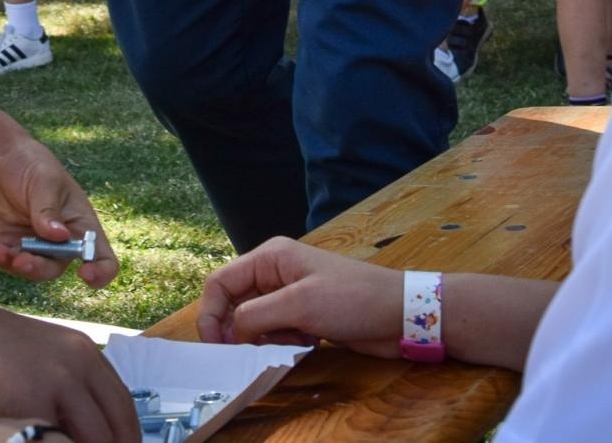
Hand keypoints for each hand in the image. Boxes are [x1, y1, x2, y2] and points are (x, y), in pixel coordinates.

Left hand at [0, 139, 117, 287]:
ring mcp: (29, 248)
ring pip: (26, 269)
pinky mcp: (3, 247)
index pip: (101, 258)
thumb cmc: (32, 166)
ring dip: (13, 265)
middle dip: (39, 268)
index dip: (100, 272)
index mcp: (79, 227)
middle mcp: (57, 244)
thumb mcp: (45, 181)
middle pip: (54, 269)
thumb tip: (60, 236)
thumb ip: (49, 209)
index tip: (86, 273)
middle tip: (24, 261)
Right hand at [0, 301, 138, 442]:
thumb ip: (67, 385)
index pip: (123, 403)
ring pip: (96, 435)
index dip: (127, 434)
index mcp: (86, 352)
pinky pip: (60, 440)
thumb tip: (81, 423)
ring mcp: (61, 381)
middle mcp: (82, 363)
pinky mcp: (36, 400)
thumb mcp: (43, 358)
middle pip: (118, 421)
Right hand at [197, 237, 402, 357]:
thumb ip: (256, 316)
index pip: (220, 282)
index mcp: (270, 257)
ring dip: (262, 338)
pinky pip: (275, 331)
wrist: (401, 314)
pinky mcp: (303, 315)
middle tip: (246, 353)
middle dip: (236, 329)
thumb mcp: (299, 305)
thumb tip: (230, 333)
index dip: (210, 313)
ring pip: (254, 320)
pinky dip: (280, 342)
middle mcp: (275, 272)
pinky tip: (303, 345)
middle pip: (234, 302)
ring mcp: (290, 294)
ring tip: (287, 344)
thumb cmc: (352, 299)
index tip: (215, 346)